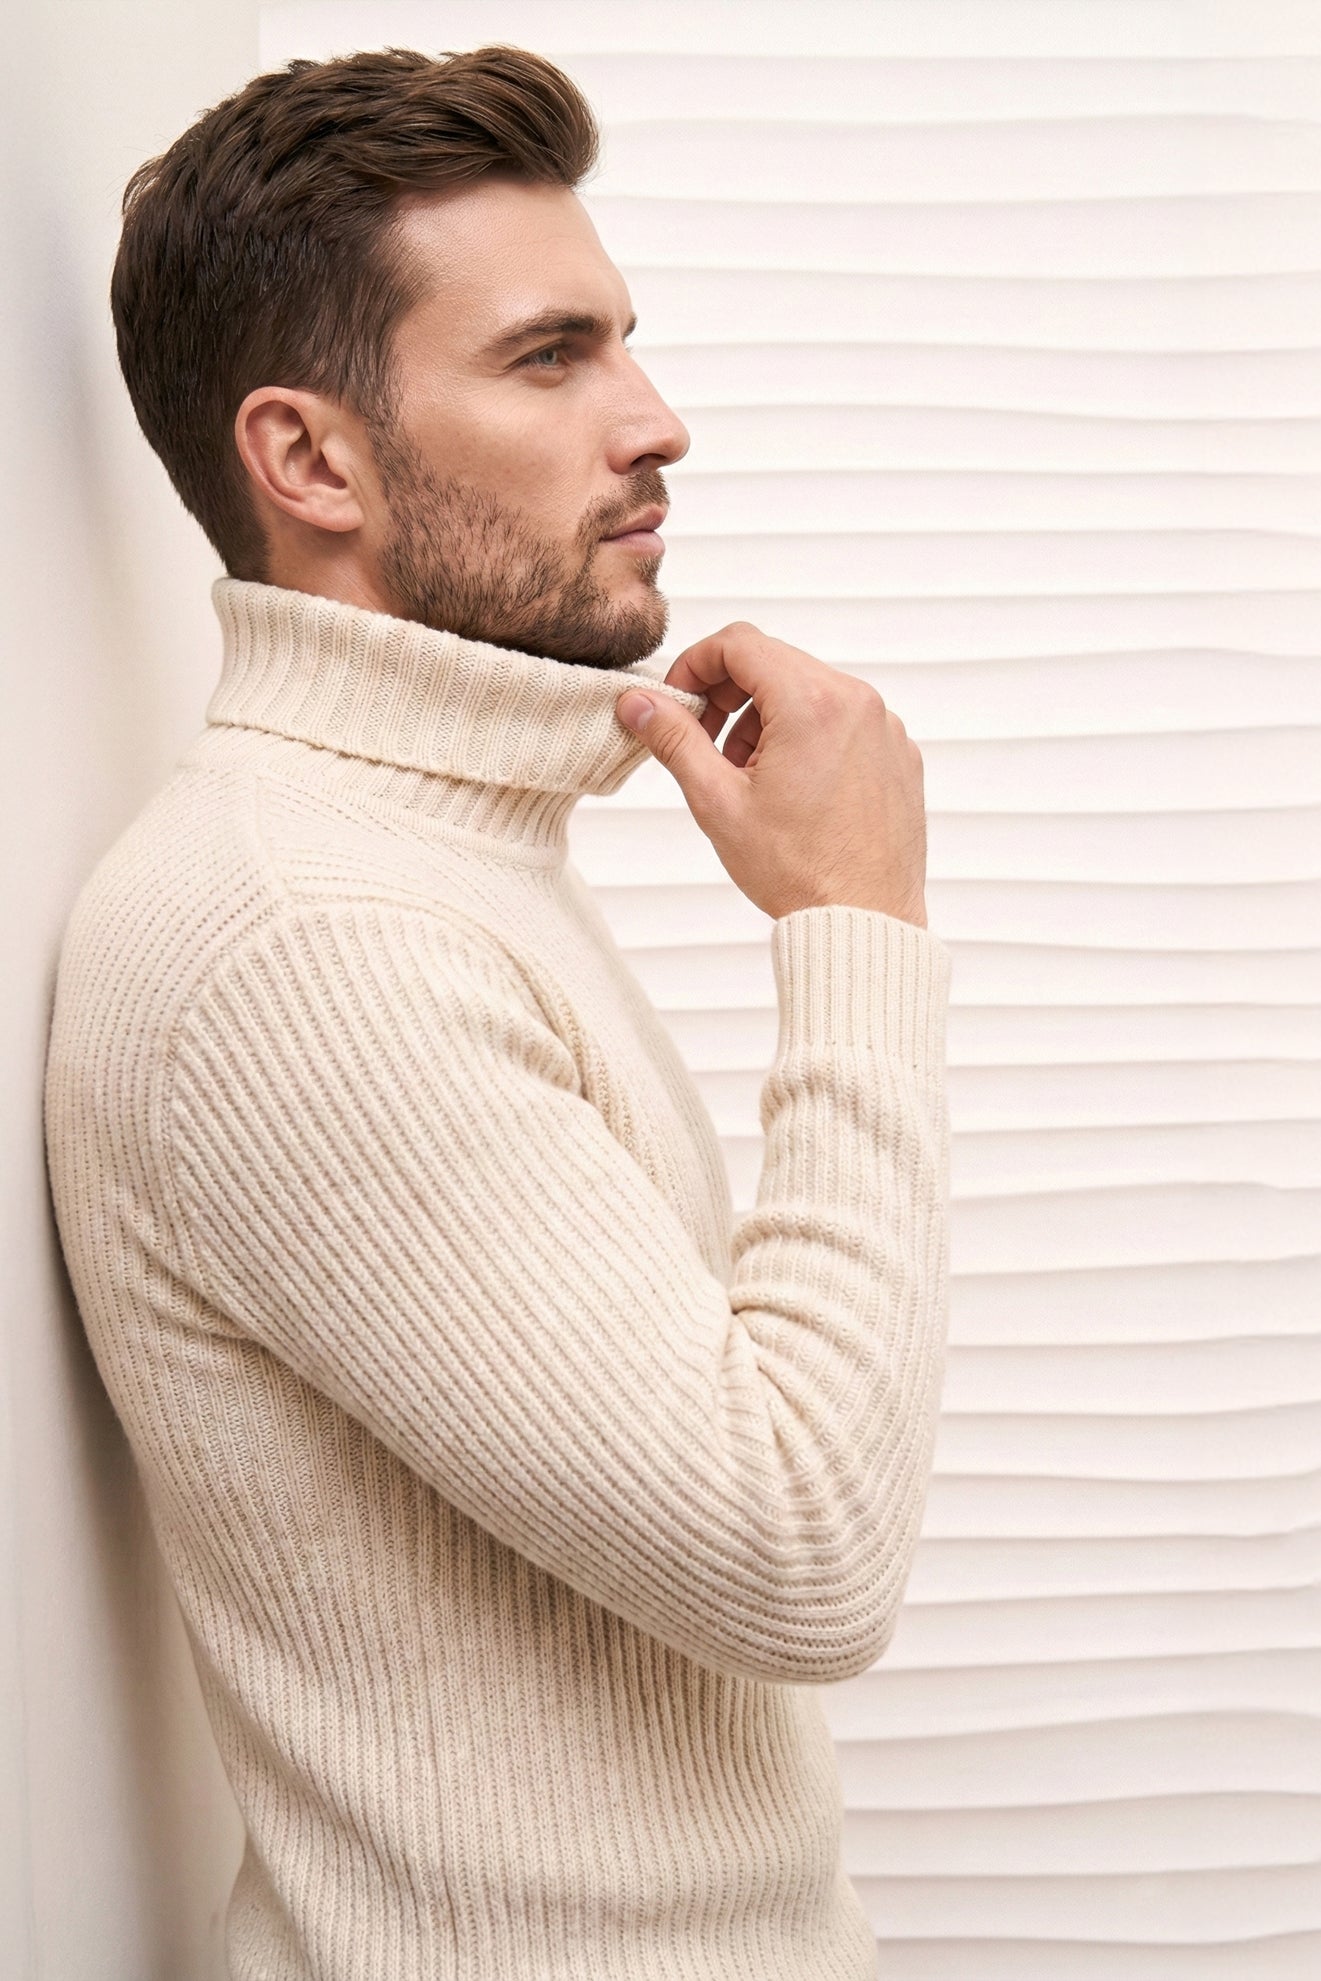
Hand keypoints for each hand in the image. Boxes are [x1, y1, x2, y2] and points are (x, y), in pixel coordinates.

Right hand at [616, 621, 928, 926]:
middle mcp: (857, 702)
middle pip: (775, 663)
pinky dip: (810, 737)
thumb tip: (637, 702)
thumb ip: (673, 740)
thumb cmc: (798, 872)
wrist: (866, 922)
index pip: (739, 643)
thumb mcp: (717, 802)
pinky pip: (845, 721)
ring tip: (749, 777)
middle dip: (730, 696)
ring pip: (811, 691)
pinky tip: (793, 790)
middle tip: (706, 745)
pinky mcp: (900, 753)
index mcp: (811, 703)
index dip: (696, 665)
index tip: (679, 701)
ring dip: (768, 718)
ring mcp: (885, 727)